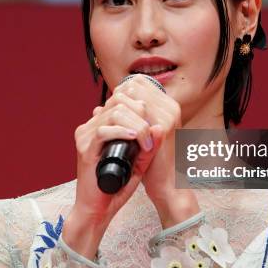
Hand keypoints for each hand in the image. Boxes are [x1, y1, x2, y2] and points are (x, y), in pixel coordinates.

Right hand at [63, 76, 165, 259]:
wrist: (98, 210)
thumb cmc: (116, 187)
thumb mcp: (138, 163)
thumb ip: (148, 146)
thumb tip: (158, 126)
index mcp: (101, 126)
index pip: (122, 100)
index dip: (141, 107)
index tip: (155, 127)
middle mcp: (91, 127)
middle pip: (119, 102)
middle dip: (141, 115)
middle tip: (152, 137)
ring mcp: (85, 137)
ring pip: (114, 113)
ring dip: (136, 125)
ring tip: (146, 142)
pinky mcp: (85, 149)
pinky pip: (103, 131)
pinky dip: (121, 131)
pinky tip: (133, 137)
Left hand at [113, 76, 200, 228]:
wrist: (166, 184)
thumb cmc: (153, 162)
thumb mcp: (139, 137)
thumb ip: (124, 121)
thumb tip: (97, 108)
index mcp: (168, 106)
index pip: (139, 82)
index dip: (121, 91)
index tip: (111, 108)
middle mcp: (171, 107)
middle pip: (133, 85)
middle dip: (116, 98)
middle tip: (106, 115)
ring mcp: (168, 115)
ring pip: (132, 95)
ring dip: (116, 106)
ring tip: (108, 122)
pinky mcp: (163, 127)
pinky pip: (136, 110)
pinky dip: (120, 117)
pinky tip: (112, 128)